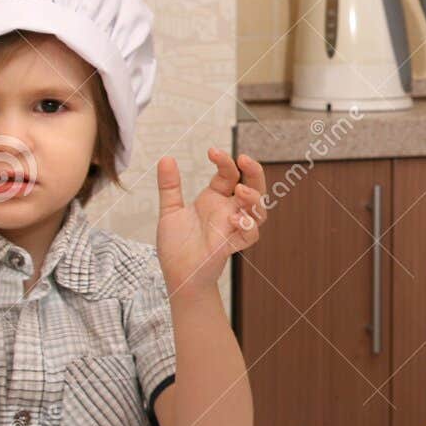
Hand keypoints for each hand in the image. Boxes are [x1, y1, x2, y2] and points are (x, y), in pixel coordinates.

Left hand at [156, 148, 267, 296]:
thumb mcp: (170, 210)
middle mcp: (228, 211)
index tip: (211, 151)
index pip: (230, 174)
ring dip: (255, 198)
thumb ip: (170, 186)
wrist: (176, 274)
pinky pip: (250, 235)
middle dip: (254, 171)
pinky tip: (235, 220)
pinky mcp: (231, 245)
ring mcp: (233, 228)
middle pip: (254, 187)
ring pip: (259, 210)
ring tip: (240, 191)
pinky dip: (248, 226)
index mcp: (215, 199)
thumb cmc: (176, 245)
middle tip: (244, 159)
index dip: (225, 161)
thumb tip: (166, 158)